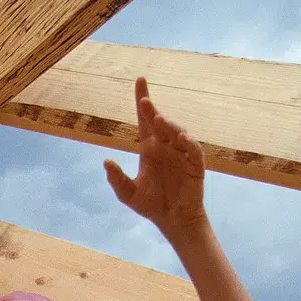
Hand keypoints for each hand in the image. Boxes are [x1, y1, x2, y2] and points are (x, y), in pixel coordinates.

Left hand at [104, 77, 206, 236]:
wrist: (172, 220)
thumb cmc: (151, 204)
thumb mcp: (128, 194)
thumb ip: (117, 179)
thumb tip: (105, 161)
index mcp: (150, 148)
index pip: (144, 120)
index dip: (142, 100)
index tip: (140, 80)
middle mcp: (166, 146)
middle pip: (160, 123)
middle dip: (152, 111)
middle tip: (144, 103)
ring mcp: (181, 154)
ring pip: (177, 132)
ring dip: (169, 126)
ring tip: (159, 121)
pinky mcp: (195, 165)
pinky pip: (193, 149)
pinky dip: (189, 143)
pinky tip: (181, 138)